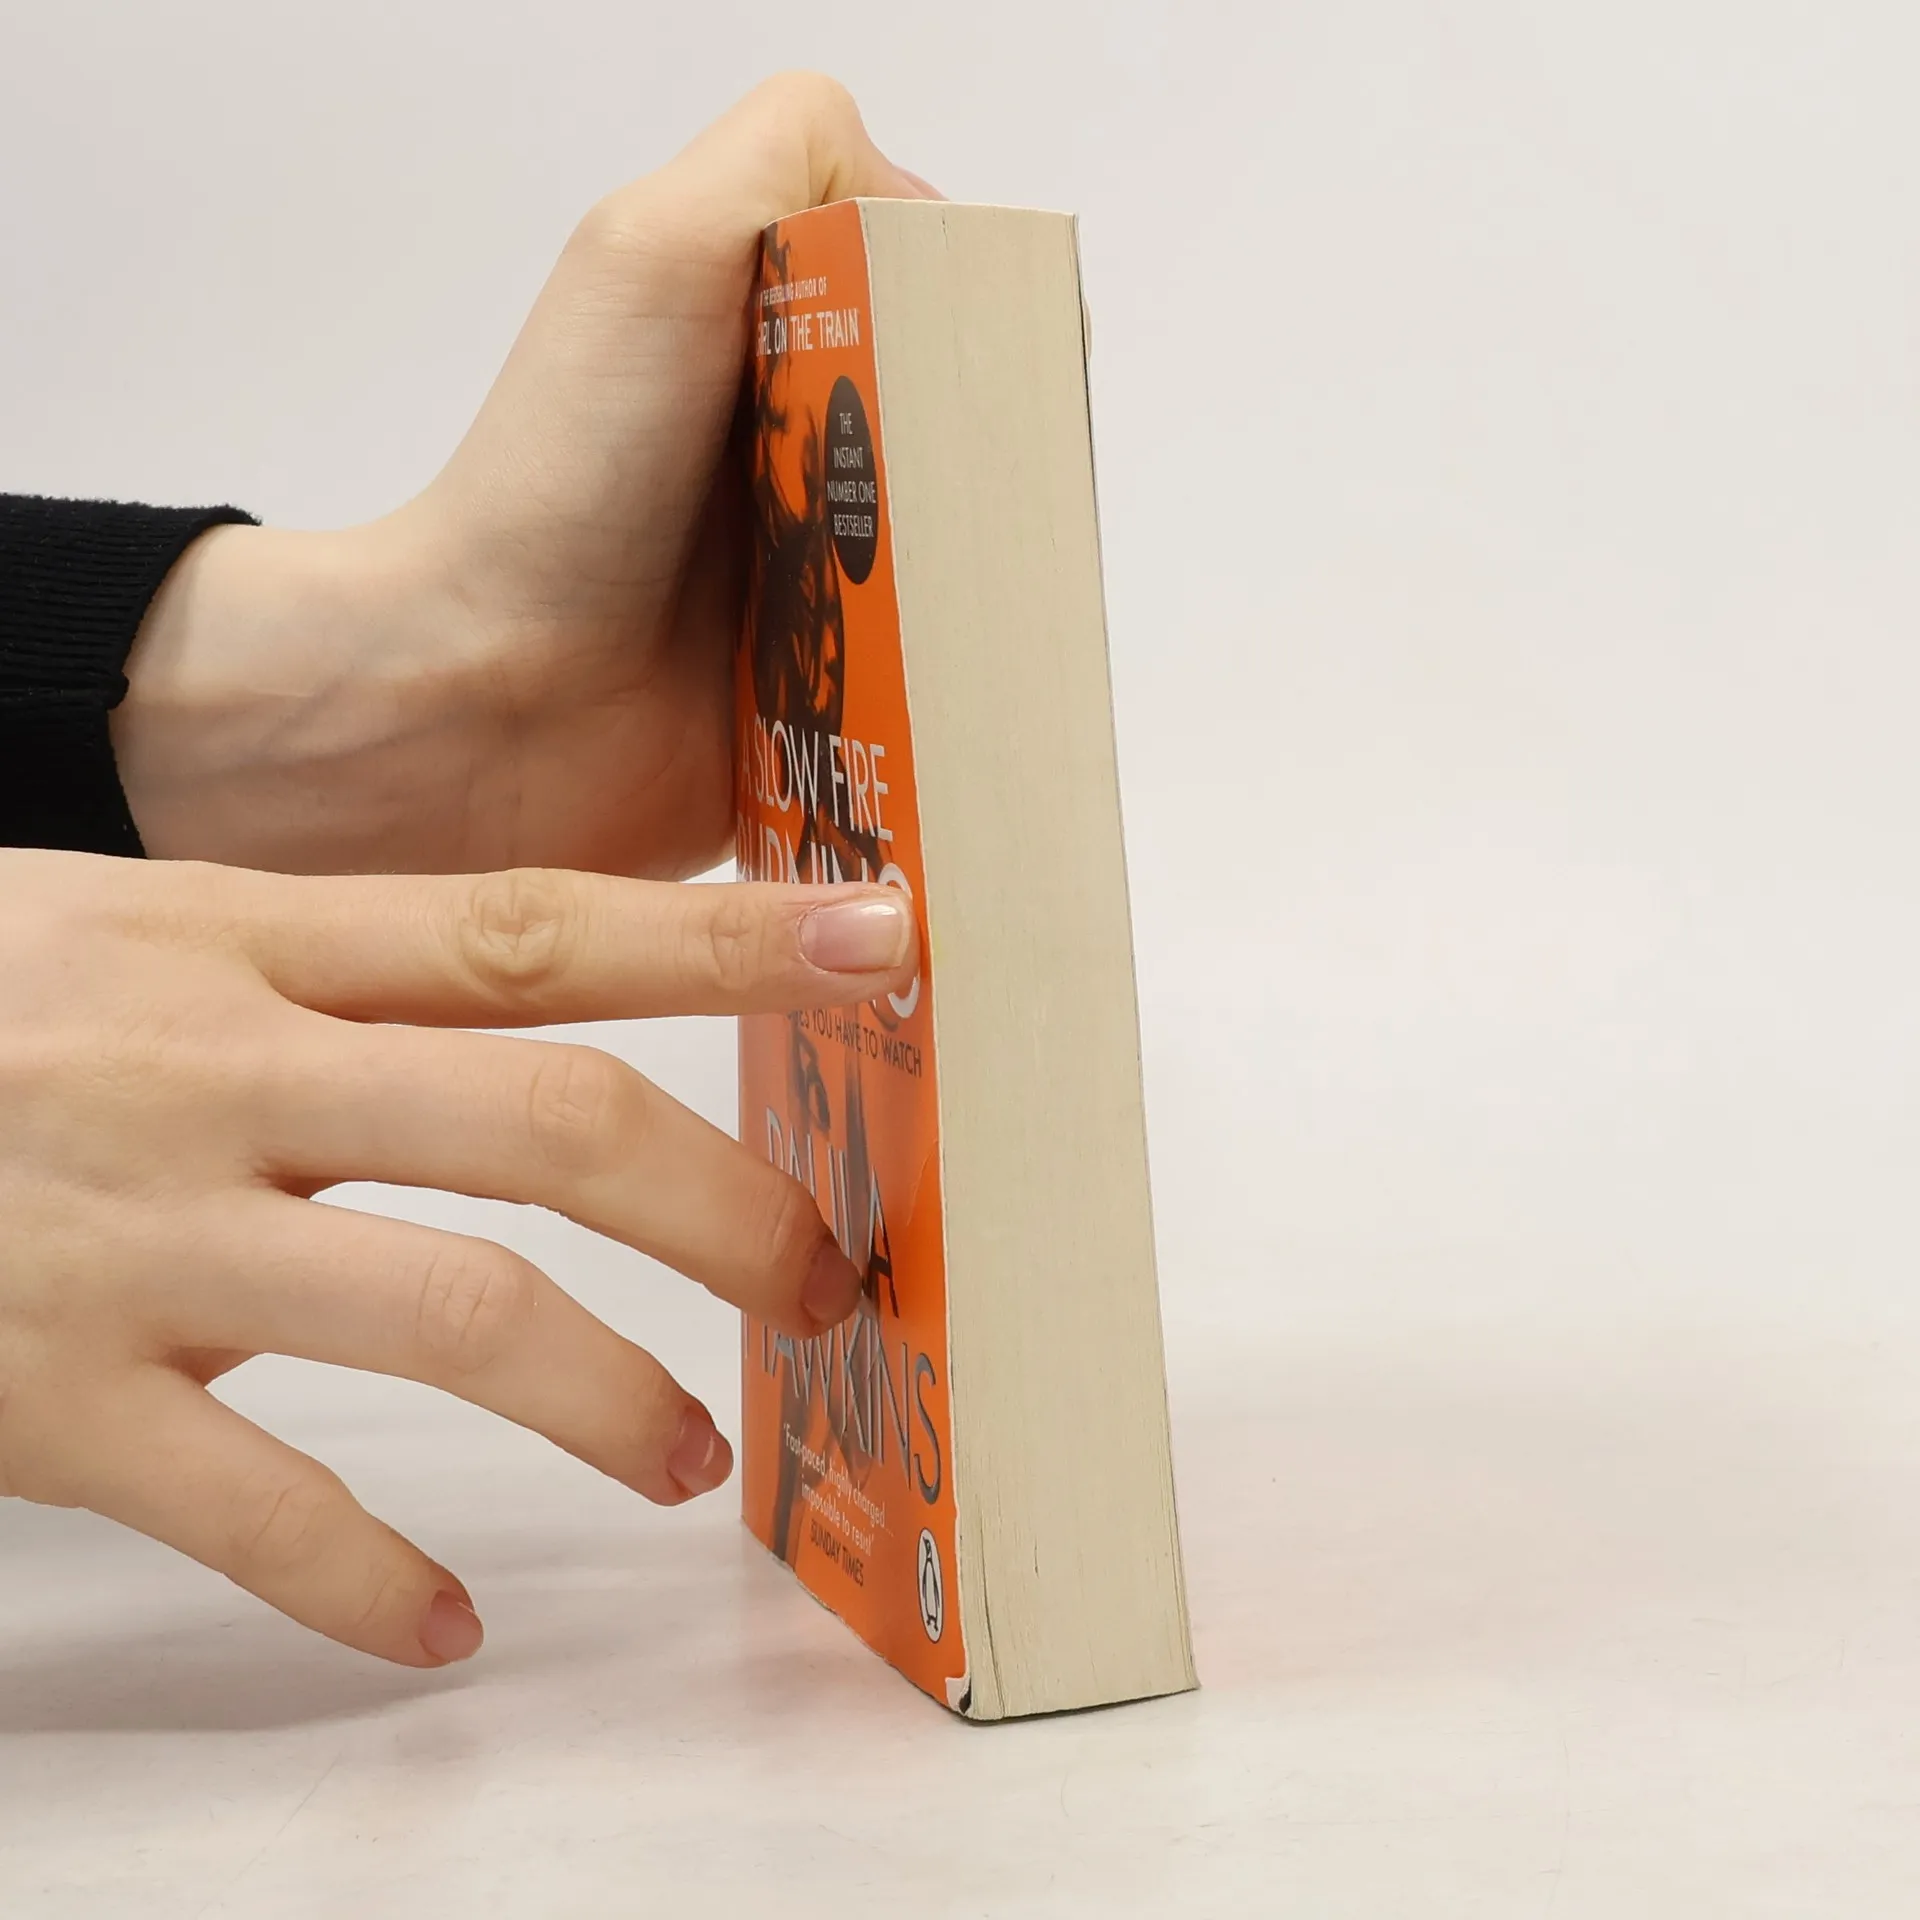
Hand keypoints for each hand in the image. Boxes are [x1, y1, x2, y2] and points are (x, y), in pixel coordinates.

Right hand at [0, 847, 915, 1664]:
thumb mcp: (133, 927)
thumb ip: (329, 961)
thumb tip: (547, 988)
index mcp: (243, 944)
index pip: (540, 928)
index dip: (730, 938)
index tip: (885, 944)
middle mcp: (215, 1075)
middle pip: (552, 1124)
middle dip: (726, 1209)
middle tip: (820, 1280)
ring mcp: (134, 1240)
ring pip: (451, 1318)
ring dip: (608, 1402)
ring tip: (685, 1459)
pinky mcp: (44, 1398)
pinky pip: (256, 1511)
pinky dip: (369, 1582)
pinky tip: (441, 1628)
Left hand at [110, 74, 936, 877]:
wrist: (479, 690)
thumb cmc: (563, 475)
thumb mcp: (656, 249)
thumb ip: (786, 159)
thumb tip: (921, 210)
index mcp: (781, 353)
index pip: (943, 327)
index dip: (994, 348)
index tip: (1016, 393)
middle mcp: (805, 469)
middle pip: (970, 460)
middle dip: (1015, 488)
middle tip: (1017, 525)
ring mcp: (817, 596)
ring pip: (968, 590)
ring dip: (1002, 610)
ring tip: (1017, 627)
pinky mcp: (825, 710)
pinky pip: (931, 707)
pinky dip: (968, 711)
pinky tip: (989, 711)